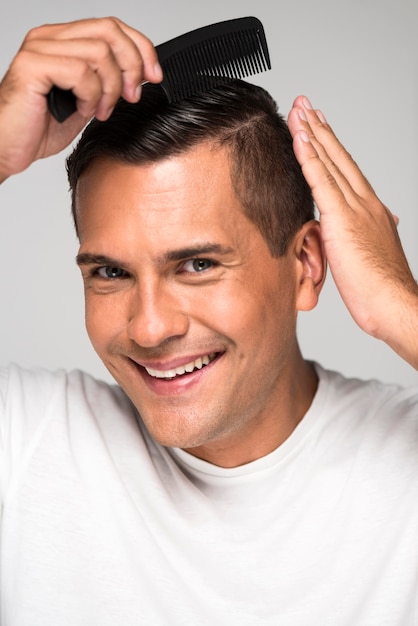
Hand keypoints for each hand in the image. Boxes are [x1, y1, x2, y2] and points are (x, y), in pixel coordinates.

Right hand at [0, 17, 161, 181]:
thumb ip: (108, 83)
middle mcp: (49, 38)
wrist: (7, 148)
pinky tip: (82, 111)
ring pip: (99, 53)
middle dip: (132, 66)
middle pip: (109, 31)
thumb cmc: (38, 128)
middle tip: (131, 96)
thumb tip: (140, 74)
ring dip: (109, 89)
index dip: (140, 48)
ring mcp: (39, 48)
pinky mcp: (32, 66)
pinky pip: (81, 72)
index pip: (111, 26)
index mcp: (62, 41)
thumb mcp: (87, 102)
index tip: (154, 76)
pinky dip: (91, 96)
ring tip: (99, 111)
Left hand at [288, 96, 417, 368]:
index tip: (319, 126)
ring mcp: (354, 208)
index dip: (332, 146)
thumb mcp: (375, 254)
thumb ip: (371, 234)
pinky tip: (300, 139)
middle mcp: (364, 203)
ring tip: (298, 110)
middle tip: (305, 104)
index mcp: (371, 210)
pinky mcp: (342, 219)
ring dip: (312, 134)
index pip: (347, 171)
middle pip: (338, 157)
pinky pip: (322, 182)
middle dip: (320, 128)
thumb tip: (382, 222)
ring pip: (329, 162)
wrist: (393, 304)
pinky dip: (310, 158)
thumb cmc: (382, 289)